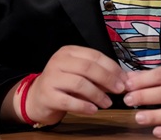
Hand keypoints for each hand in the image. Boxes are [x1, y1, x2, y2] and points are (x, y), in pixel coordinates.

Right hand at [2, 45, 126, 126]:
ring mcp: (51, 77)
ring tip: (107, 103)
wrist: (37, 98)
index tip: (124, 79)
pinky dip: (84, 106)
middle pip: (88, 68)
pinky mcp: (47, 95)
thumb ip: (99, 75)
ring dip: (97, 94)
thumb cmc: (63, 85)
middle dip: (107, 79)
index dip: (112, 67)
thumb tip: (123, 80)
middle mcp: (58, 61)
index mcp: (69, 52)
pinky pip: (69, 101)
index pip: (95, 55)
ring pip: (79, 83)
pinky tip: (93, 110)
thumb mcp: (80, 75)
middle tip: (119, 90)